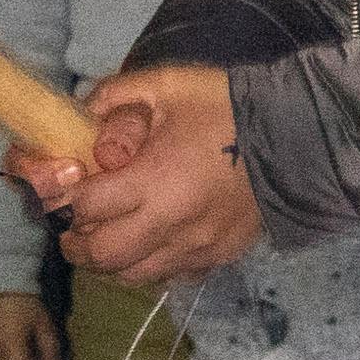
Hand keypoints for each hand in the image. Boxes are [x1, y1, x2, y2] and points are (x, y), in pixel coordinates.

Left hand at [56, 63, 268, 283]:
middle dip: (77, 243)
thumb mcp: (168, 84)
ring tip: (104, 239)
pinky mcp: (217, 258)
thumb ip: (116, 96)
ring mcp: (196, 247)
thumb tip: (81, 114)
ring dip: (109, 262)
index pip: (87, 206)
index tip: (61, 191)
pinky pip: (169, 275)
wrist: (299, 135)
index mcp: (154, 179)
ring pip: (132, 275)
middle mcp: (171, 223)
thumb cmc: (228, 106)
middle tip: (72, 228)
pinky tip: (148, 243)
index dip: (65, 200)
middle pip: (103, 254)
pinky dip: (147, 265)